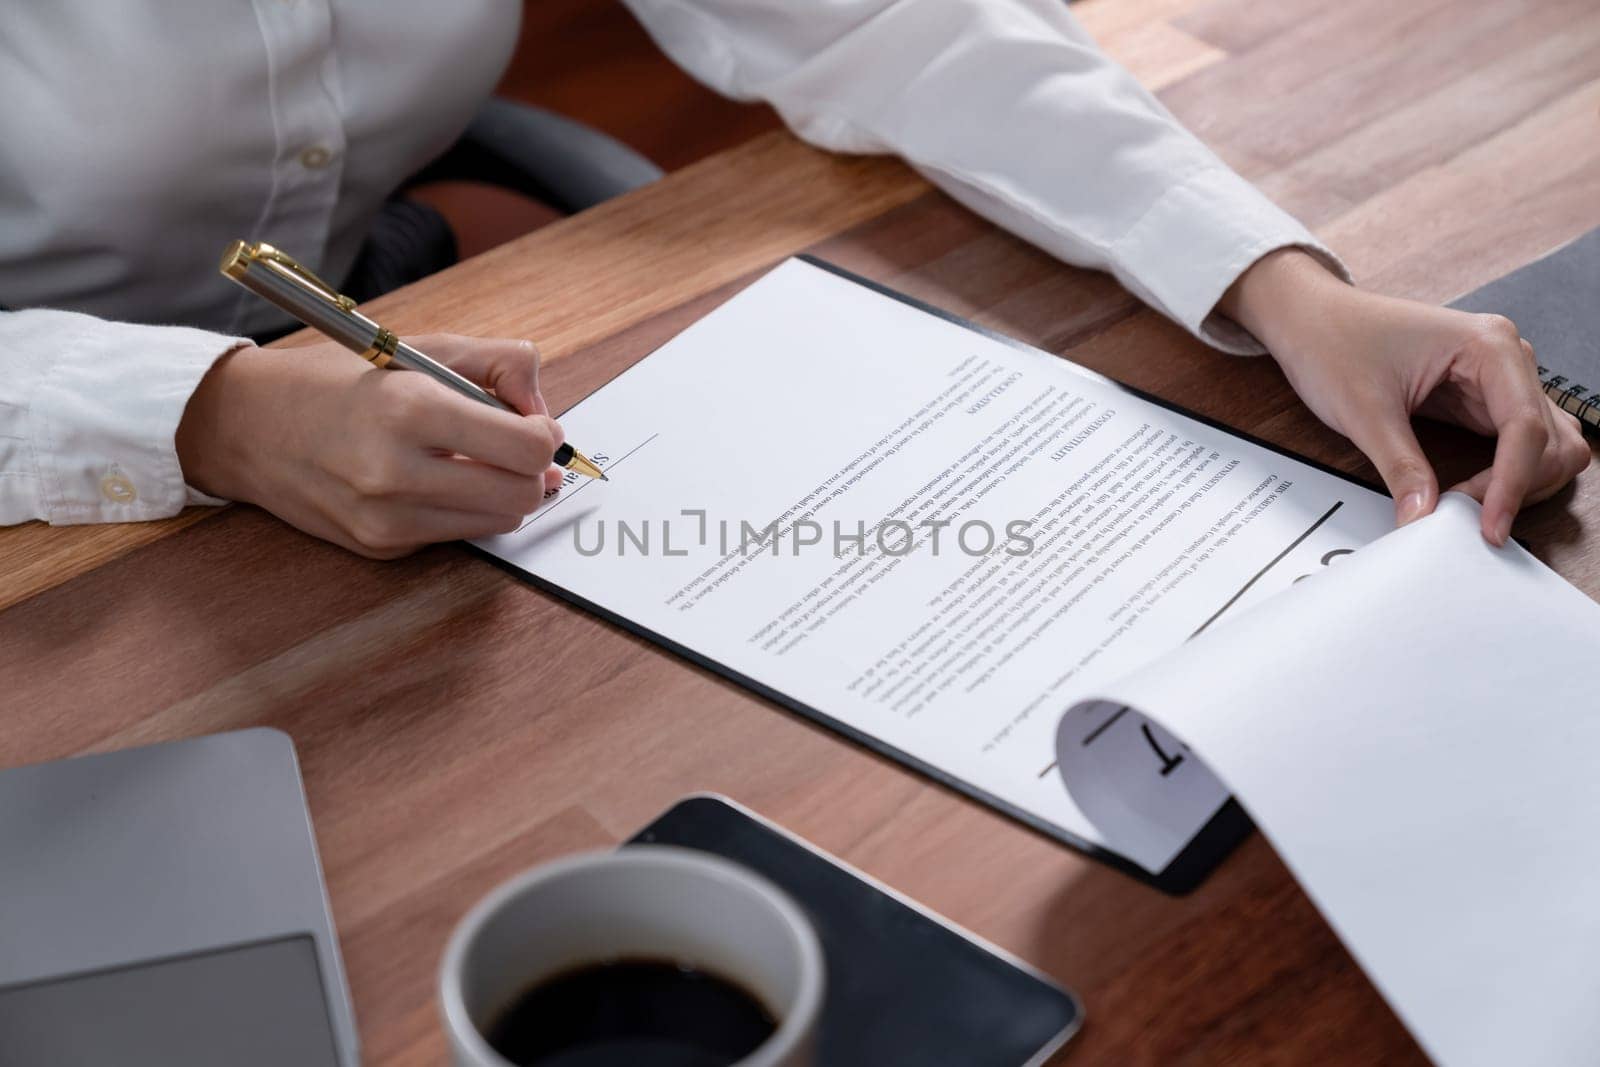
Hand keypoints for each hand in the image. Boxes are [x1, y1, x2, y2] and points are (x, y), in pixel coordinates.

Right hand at [176, 334, 563, 557]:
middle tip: (514, 447)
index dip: (545, 435)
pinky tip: (432, 481)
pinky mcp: (380, 547)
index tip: (535, 424)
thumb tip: (544, 411)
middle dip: (532, 471)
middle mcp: (396, 471)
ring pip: (498, 522)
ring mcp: (386, 518)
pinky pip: (456, 535)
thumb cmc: (337, 380)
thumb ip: (498, 365)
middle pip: (521, 495)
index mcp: (410, 410)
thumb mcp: (417, 347)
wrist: (245, 425)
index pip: (525, 448)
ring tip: (474, 461)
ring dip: (502, 493)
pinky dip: (461, 510)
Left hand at [1219, 250, 1589, 544]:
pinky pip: (1515, 443)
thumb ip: (1400, 467)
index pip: (1526, 428)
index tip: (1489, 527)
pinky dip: (1504, 474)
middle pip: (1550, 439)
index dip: (1512, 485)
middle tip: (1469, 519)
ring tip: (1468, 508)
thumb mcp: (1364, 411)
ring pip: (1545, 444)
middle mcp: (1505, 358)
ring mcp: (1497, 378)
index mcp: (1488, 345)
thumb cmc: (1333, 341)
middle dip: (1520, 486)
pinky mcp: (1481, 397)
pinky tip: (1469, 493)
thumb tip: (1422, 517)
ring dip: (1521, 482)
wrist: (1309, 319)